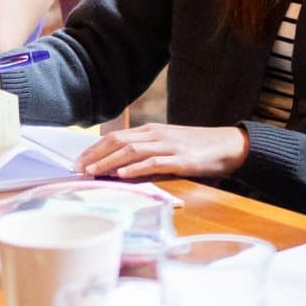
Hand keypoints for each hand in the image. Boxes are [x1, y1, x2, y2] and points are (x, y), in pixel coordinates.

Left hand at [75, 122, 248, 180]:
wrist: (228, 145)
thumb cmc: (197, 148)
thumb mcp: (168, 145)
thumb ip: (146, 152)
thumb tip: (120, 167)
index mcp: (151, 131)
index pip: (115, 137)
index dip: (94, 148)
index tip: (78, 161)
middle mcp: (156, 135)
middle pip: (118, 141)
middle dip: (95, 155)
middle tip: (78, 169)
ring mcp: (168, 146)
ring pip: (132, 151)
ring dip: (109, 162)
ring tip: (93, 172)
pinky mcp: (181, 160)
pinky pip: (154, 163)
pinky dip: (136, 168)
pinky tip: (123, 175)